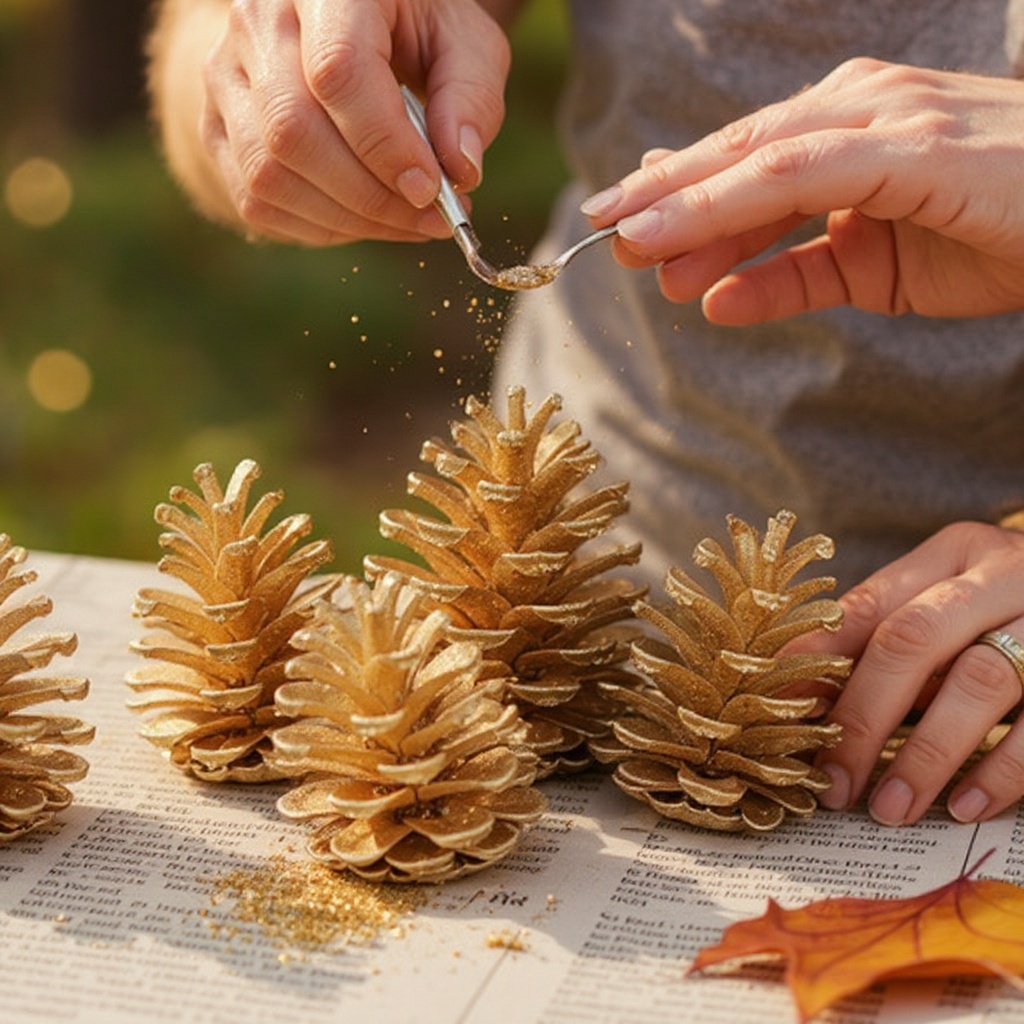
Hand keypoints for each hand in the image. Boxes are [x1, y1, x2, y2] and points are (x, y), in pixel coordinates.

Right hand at [197, 0, 509, 243]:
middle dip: (371, 196)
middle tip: (430, 218)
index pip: (338, 72)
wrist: (337, 23)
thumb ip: (470, 99)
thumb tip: (460, 170)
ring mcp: (224, 77)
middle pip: (293, 131)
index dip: (385, 145)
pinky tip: (364, 219)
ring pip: (268, 174)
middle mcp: (257, 23)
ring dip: (348, 219)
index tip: (431, 189)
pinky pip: (258, 200)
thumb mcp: (461, 42)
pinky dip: (319, 227)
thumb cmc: (409, 29)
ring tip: (405, 221)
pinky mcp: (216, 128)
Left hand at [580, 59, 1023, 322]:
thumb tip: (711, 298)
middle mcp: (858, 115)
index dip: (676, 194)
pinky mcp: (914, 151)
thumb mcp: (868, 269)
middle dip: (663, 192)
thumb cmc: (994, 232)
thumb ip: (790, 276)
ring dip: (688, 202)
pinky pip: (809, 180)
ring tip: (626, 238)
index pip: (744, 163)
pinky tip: (695, 261)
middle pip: (738, 154)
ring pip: (760, 161)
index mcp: (847, 133)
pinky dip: (743, 214)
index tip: (618, 225)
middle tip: (597, 225)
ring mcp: (885, 124)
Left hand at [791, 521, 1023, 824]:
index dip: (820, 658)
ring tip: (891, 807)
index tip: (780, 710)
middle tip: (834, 781)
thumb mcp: (950, 605)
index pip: (872, 604)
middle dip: (865, 714)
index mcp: (957, 553)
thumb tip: (797, 690)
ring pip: (981, 682)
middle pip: (915, 639)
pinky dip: (1003, 770)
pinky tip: (965, 805)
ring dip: (928, 753)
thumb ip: (882, 637)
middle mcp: (1005, 576)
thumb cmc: (1009, 611)